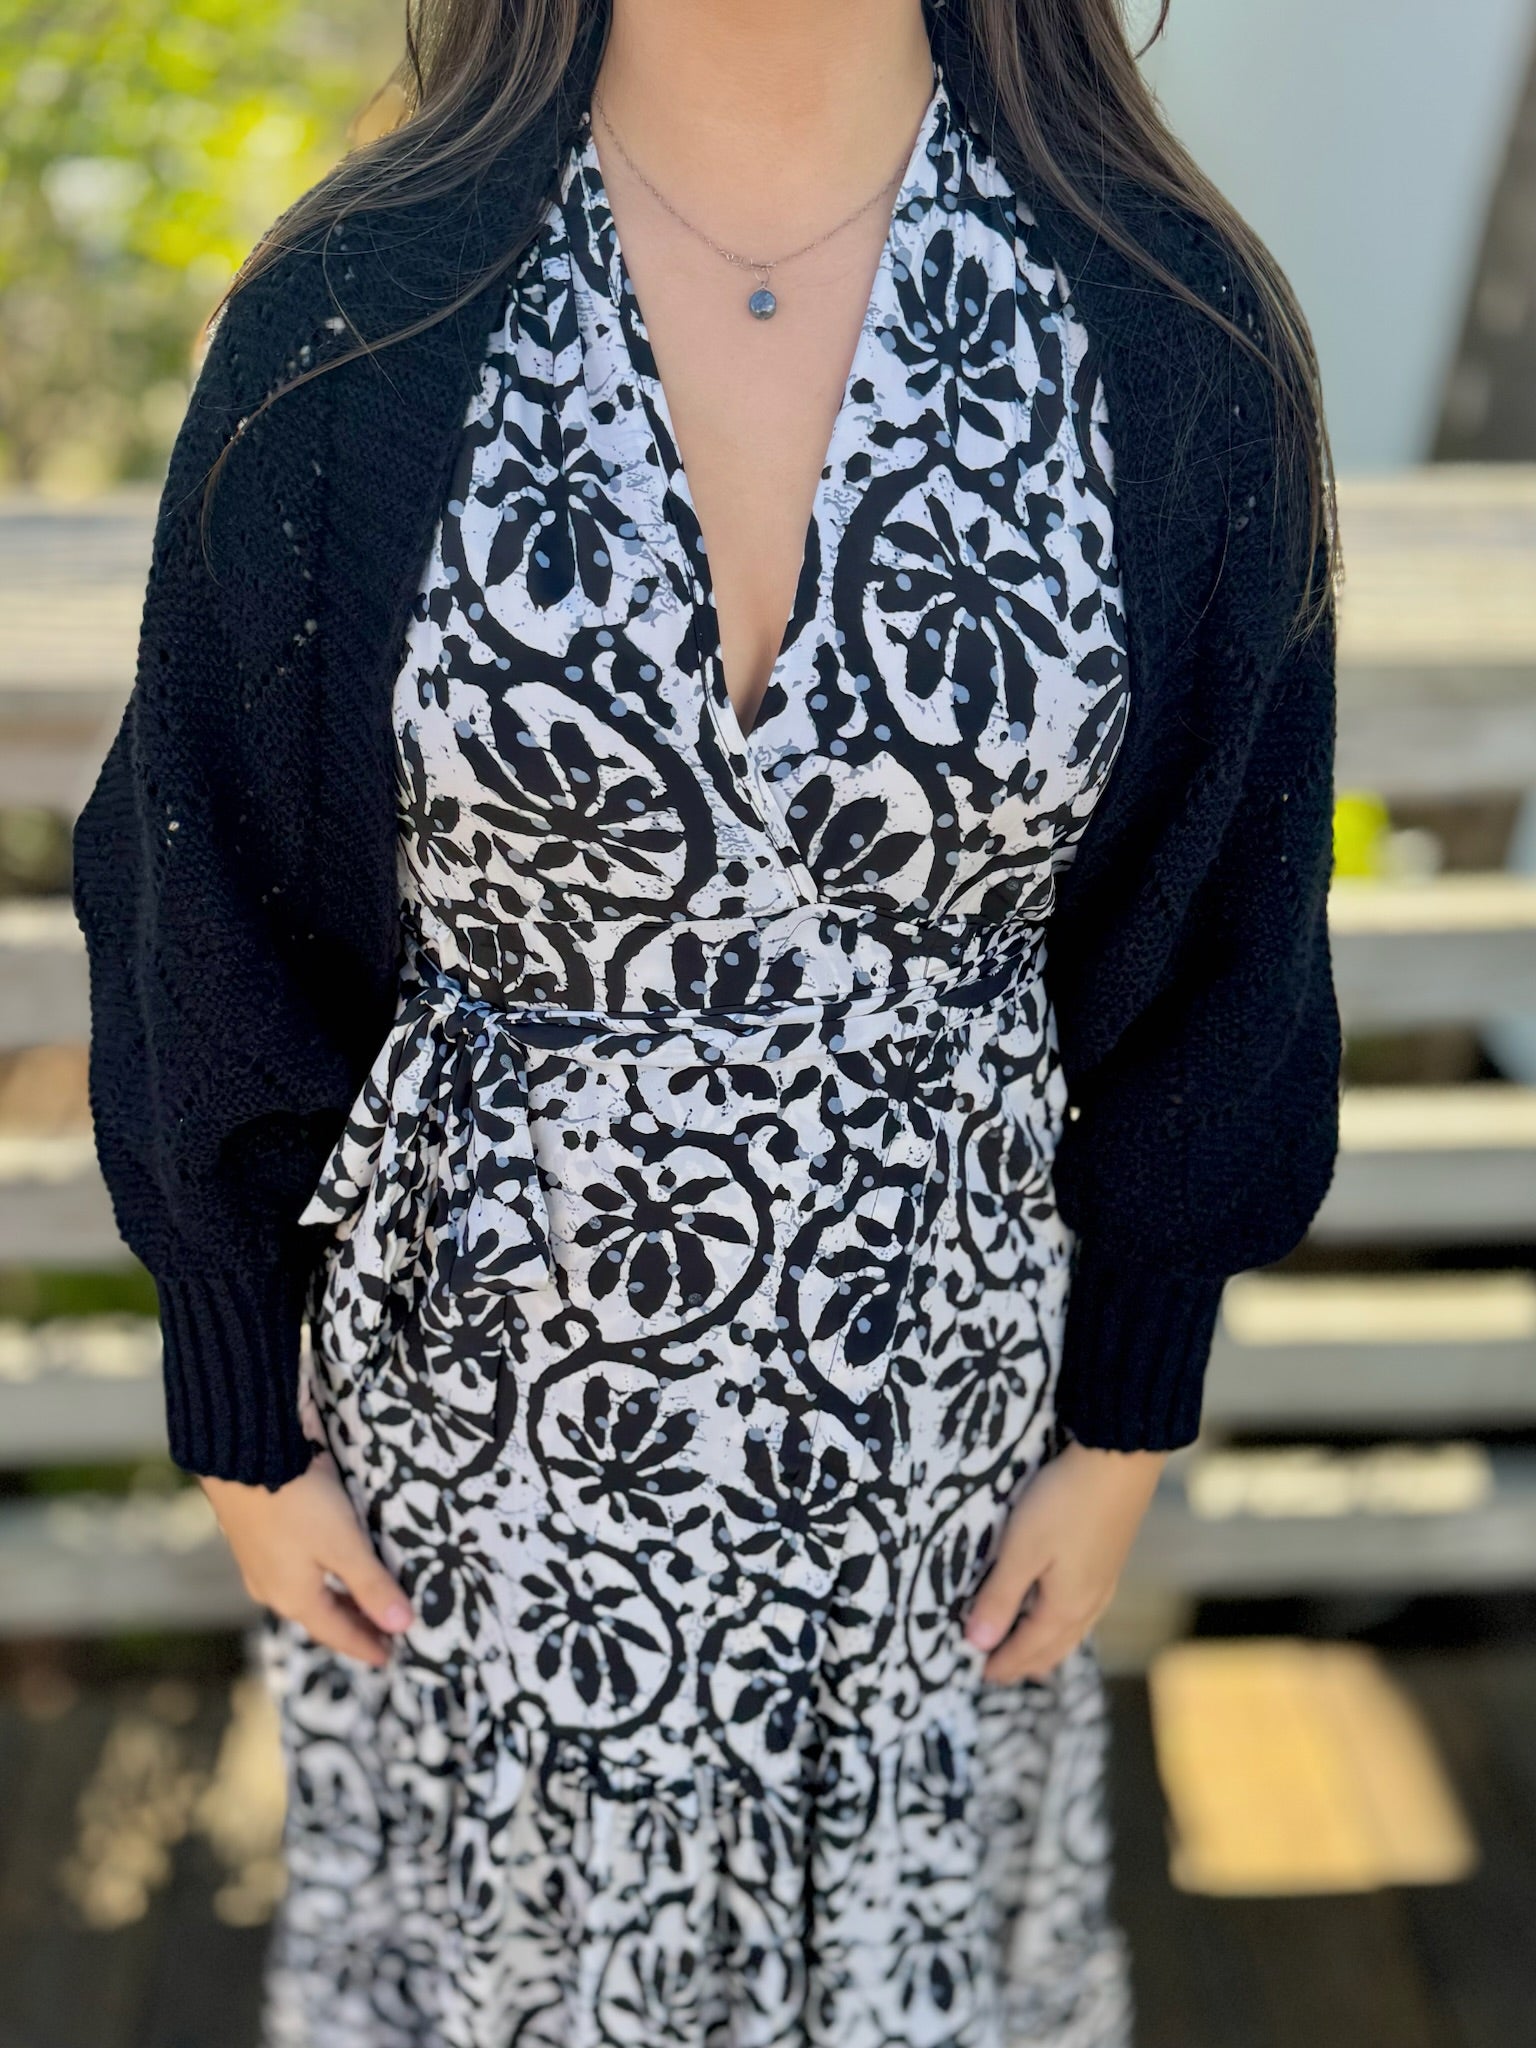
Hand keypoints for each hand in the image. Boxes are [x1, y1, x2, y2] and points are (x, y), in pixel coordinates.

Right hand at [199, 1451, 414, 1668]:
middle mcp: (272, 1589)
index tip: (390, 1657)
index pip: (338, 1633)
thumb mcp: (344, 1545)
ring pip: (306, 1595)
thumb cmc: (299, 1503)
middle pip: (321, 1617)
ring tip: (363, 1605)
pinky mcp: (254, 1540)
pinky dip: (319, 1582)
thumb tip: (402, 1626)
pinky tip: (326, 1570)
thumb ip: (373, 1585)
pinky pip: (293, 1575)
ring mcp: (259, 1565)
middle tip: (384, 1633)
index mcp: (295, 1598)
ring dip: (336, 1603)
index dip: (366, 1645)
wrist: (243, 1459)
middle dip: (353, 1626)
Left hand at [964, 1440, 1167, 1682]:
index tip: (980, 1675)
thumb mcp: (1021, 1549)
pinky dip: (1066, 1627)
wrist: (1119, 1462)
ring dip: (1047, 1648)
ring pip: (1072, 1632)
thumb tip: (977, 1643)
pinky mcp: (1110, 1562)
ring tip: (1031, 1656)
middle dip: (1025, 1662)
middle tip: (1000, 1672)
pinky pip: (1084, 1613)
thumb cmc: (1063, 1504)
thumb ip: (999, 1597)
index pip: (1027, 1647)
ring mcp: (1104, 1584)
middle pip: (1053, 1647)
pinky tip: (1064, 1615)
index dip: (1003, 1662)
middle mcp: (1089, 1604)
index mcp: (1064, 1607)